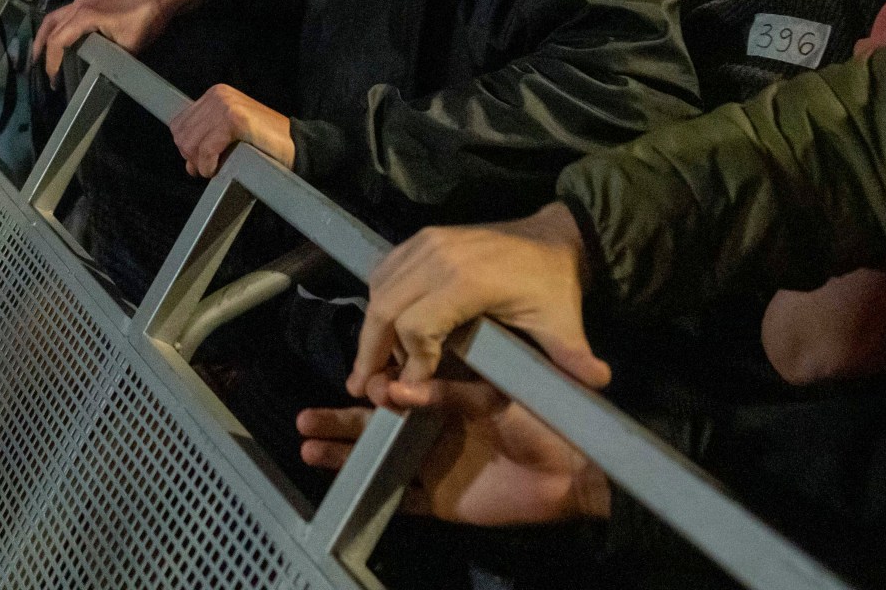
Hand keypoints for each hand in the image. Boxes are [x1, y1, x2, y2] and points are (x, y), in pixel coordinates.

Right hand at [35, 0, 204, 79]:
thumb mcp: (131, 45)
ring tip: (43, 53)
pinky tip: (64, 38)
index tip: (53, 80)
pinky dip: (59, 27)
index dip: (52, 62)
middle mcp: (79, 4)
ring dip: (47, 35)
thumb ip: (112, 59)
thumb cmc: (147, 16)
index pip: (59, 40)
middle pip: (50, 25)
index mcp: (85, 15)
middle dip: (42, 48)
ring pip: (56, 16)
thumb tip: (101, 75)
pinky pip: (66, 13)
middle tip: (39, 68)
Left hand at [171, 82, 297, 177]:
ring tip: (215, 168)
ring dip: (200, 163)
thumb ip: (206, 142)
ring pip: (191, 143)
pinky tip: (217, 169)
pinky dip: (208, 165)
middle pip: (181, 134)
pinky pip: (206, 149)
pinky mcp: (235, 119)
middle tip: (208, 167)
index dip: (186, 146)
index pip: (178, 123)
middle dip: (191, 156)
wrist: (297, 145)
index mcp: (215, 94)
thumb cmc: (264, 143)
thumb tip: (188, 164)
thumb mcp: (229, 136)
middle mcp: (218, 95)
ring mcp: (226, 105)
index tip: (200, 160)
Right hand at [297, 379, 608, 525]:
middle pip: (376, 422)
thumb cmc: (548, 422)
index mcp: (448, 395)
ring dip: (343, 450)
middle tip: (309, 414)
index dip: (376, 385)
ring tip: (306, 443)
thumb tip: (397, 394)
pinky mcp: (438, 500)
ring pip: (377, 457)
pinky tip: (337, 484)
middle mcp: (433, 427)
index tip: (363, 385)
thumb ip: (451, 394)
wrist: (579, 473)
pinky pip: (395, 498)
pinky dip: (368, 492)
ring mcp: (432, 463)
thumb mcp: (499, 394)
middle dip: (342, 416)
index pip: (400, 386)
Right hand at [352, 203, 607, 404]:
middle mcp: (438, 255)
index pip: (415, 326)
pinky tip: (383, 328)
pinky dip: (379, 300)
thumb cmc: (554, 288)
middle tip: (362, 385)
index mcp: (468, 280)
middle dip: (371, 350)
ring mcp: (426, 242)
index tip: (413, 389)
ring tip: (371, 363)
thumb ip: (572, 358)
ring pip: (378, 288)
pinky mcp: (421, 237)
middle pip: (384, 307)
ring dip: (371, 327)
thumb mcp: (564, 326)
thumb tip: (598, 384)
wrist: (553, 238)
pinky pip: (384, 270)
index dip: (410, 362)